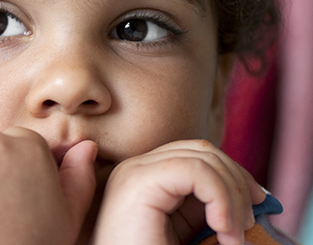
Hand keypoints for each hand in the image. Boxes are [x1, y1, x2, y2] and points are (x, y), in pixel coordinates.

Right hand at [93, 140, 266, 244]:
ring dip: (233, 196)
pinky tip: (222, 229)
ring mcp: (133, 172)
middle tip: (245, 227)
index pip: (197, 154)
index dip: (233, 176)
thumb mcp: (188, 232)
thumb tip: (252, 190)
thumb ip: (207, 208)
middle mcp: (134, 169)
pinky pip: (195, 170)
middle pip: (202, 150)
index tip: (253, 212)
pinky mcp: (138, 182)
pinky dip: (221, 198)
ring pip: (202, 156)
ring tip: (232, 236)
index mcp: (145, 179)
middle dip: (238, 183)